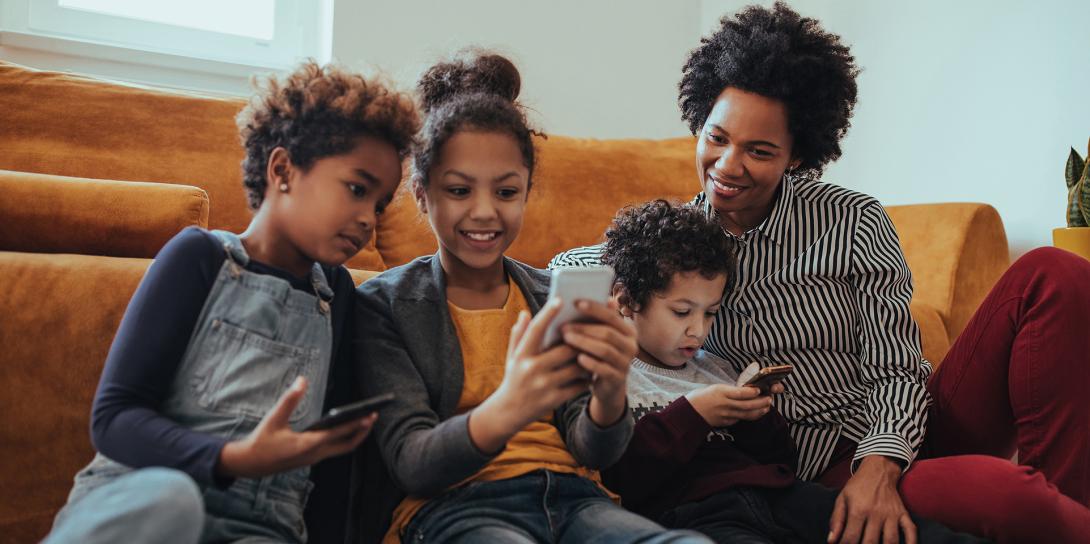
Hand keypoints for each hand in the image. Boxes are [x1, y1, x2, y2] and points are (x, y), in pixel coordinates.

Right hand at [218, 377, 375, 477]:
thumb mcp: (274, 418)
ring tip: (365, 420)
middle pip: (348, 445)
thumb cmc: (261, 441)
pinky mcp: (310, 459)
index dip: (357, 424)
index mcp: (308, 445)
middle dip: (363, 431)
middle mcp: (315, 454)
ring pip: (342, 449)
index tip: (371, 414)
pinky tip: (346, 428)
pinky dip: (345, 439)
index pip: (339, 434)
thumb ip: (289, 399)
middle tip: (375, 416)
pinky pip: (335, 450)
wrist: (249, 464)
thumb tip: (302, 379)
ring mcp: (314, 459)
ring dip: (355, 436)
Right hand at [469, 298, 590, 452]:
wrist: (508, 412)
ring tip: (595, 352)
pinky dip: (586, 378)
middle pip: (565, 349)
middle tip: (592, 331)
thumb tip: (525, 312)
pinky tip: (590, 373)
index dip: (548, 314)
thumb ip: (519, 334)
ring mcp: (543, 385)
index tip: (560, 299)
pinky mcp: (554, 400)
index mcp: (521, 354)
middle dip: (580, 341)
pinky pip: (578, 385)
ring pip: (576, 367)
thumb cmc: (513, 378)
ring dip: (587, 359)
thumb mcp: (511, 356)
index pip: (535, 330)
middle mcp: (532, 369)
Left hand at [561, 299, 638, 425]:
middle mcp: (631, 346)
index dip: (594, 308)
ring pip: (604, 349)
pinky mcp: (618, 379)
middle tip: (563, 326)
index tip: (575, 302)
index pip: (612, 316)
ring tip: (566, 339)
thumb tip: (588, 297)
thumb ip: (597, 320)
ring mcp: (626, 363)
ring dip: (584, 343)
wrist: (608, 386)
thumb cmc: (599, 355)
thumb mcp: (600, 337)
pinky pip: (604, 369)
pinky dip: (590, 363)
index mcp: (628, 331)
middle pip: (607, 333)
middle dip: (584, 328)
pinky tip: (578, 358)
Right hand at [685, 382, 781, 426]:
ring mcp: (726, 415)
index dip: (752, 393)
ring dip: (759, 411)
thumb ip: (730, 390)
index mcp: (721, 392)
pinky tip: (756, 413)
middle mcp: (725, 404)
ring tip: (767, 407)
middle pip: (747, 405)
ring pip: (747, 414)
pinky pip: (740, 419)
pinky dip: (750, 416)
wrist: (690, 412)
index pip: (740, 393)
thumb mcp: (715, 388)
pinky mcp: (726, 422)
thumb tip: (747, 390)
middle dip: (761, 402)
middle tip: (769, 399)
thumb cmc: (701, 397)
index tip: (760, 390)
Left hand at [828, 456, 915, 543]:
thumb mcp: (842, 499)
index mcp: (858, 509)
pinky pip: (910, 531)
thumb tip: (831, 540)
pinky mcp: (903, 514)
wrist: (878, 470)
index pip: (851, 537)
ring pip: (891, 540)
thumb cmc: (857, 486)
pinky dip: (911, 543)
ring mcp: (891, 514)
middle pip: (871, 542)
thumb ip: (836, 520)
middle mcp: (876, 513)